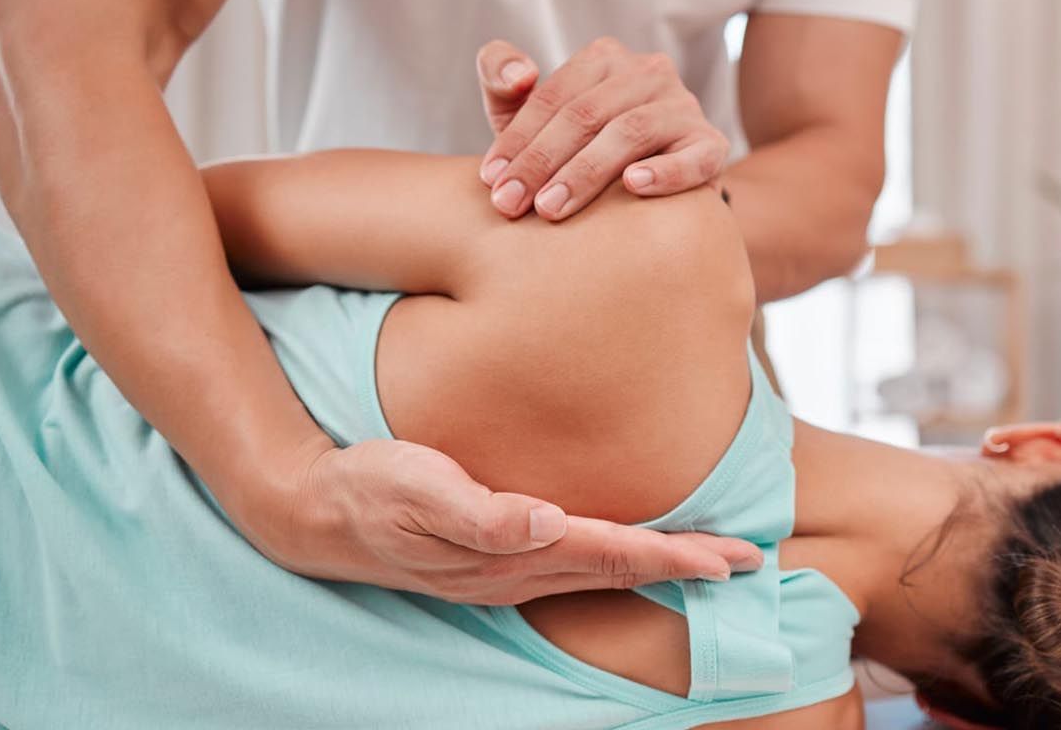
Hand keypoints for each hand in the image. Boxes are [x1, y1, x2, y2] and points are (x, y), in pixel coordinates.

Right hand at [251, 439, 762, 605]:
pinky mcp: (494, 558)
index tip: (729, 557)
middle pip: (620, 570)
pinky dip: (616, 560)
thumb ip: (480, 512)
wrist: (314, 510)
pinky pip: (573, 565)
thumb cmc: (370, 489)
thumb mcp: (416, 489)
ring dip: (657, 566)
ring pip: (600, 572)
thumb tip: (547, 522)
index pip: (612, 555)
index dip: (674, 556)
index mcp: (511, 552)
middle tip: (746, 560)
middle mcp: (518, 572)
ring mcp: (506, 572)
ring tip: (705, 558)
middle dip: (685, 566)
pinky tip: (627, 548)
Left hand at [475, 37, 729, 220]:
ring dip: (585, 173)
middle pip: (586, 114)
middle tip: (510, 204)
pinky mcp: (712, 146)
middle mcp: (649, 73)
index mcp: (605, 59)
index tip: (490, 179)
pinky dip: (665, 171)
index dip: (518, 138)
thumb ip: (503, 84)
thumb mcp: (534, 119)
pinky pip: (692, 157)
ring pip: (630, 132)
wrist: (648, 199)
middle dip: (541, 162)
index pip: (554, 96)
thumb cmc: (576, 154)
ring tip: (551, 208)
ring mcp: (684, 107)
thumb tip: (518, 74)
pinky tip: (634, 186)